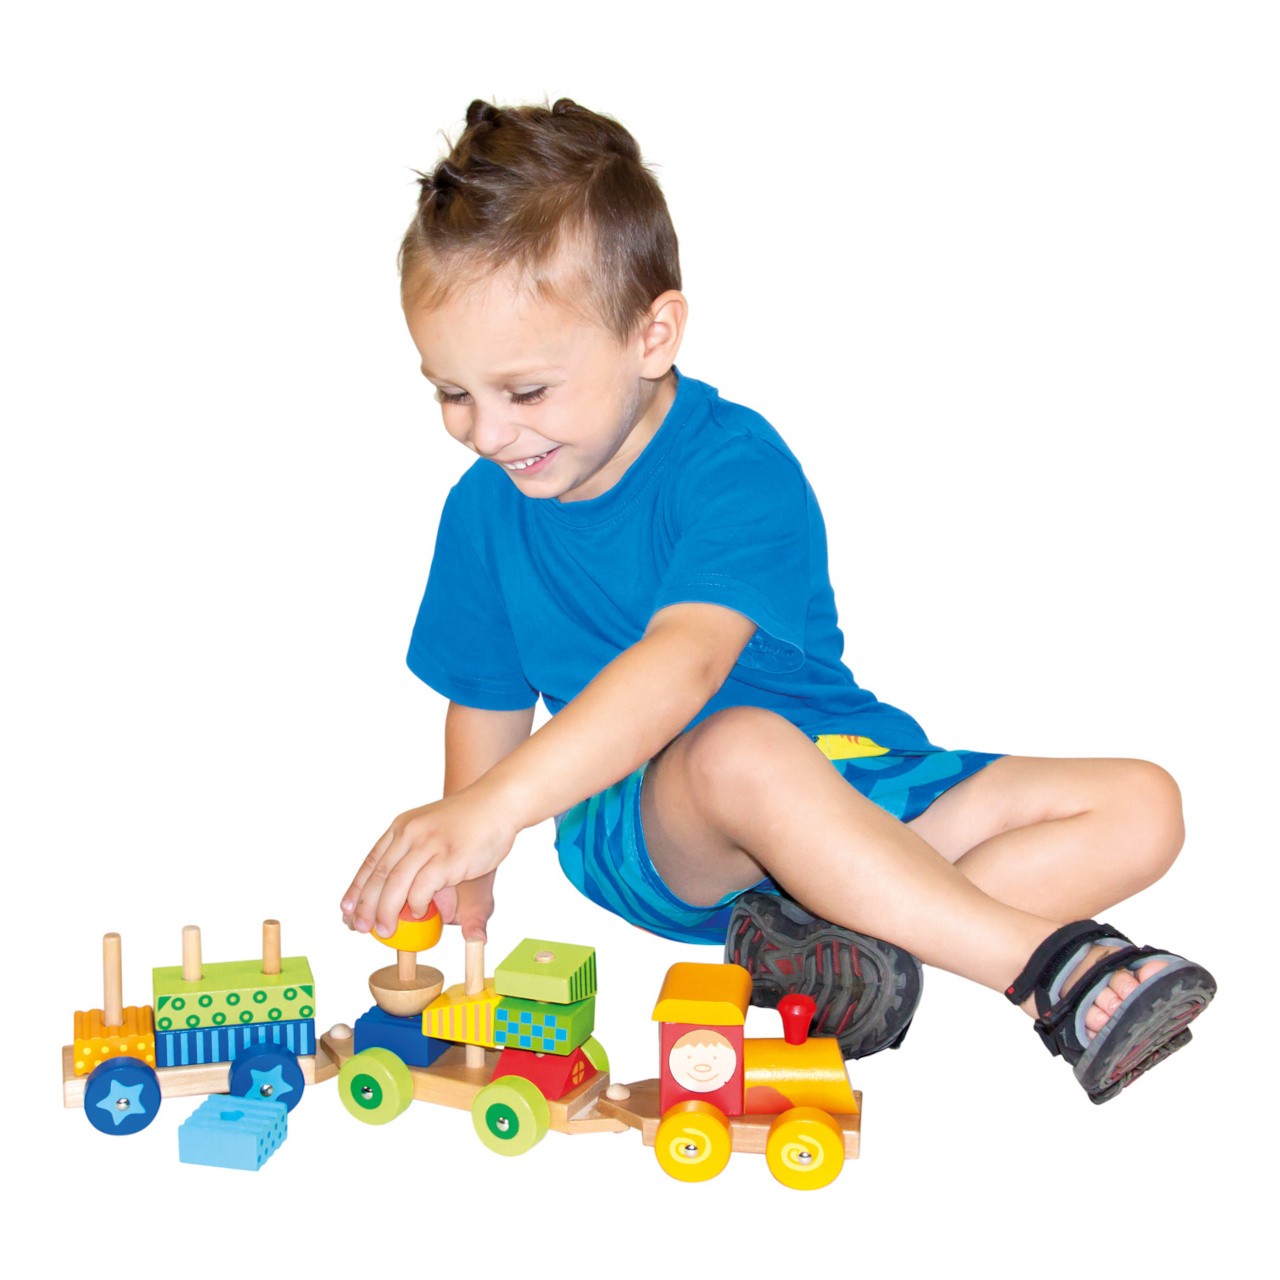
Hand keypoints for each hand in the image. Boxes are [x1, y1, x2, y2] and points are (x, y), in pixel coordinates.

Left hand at [340, 787, 517, 938]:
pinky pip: (421, 888)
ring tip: (384, 930)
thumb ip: (419, 860)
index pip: (372, 861)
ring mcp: (428, 844)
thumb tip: (408, 890)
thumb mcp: (435, 833)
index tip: (346, 908)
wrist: (499, 802)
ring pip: (394, 884)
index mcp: (404, 826)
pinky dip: (416, 905)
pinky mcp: (447, 858)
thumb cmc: (471, 821)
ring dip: (385, 911)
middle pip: (378, 874)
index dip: (357, 887)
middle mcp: (411, 833)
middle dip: (365, 905)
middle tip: (358, 927)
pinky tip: (418, 913)